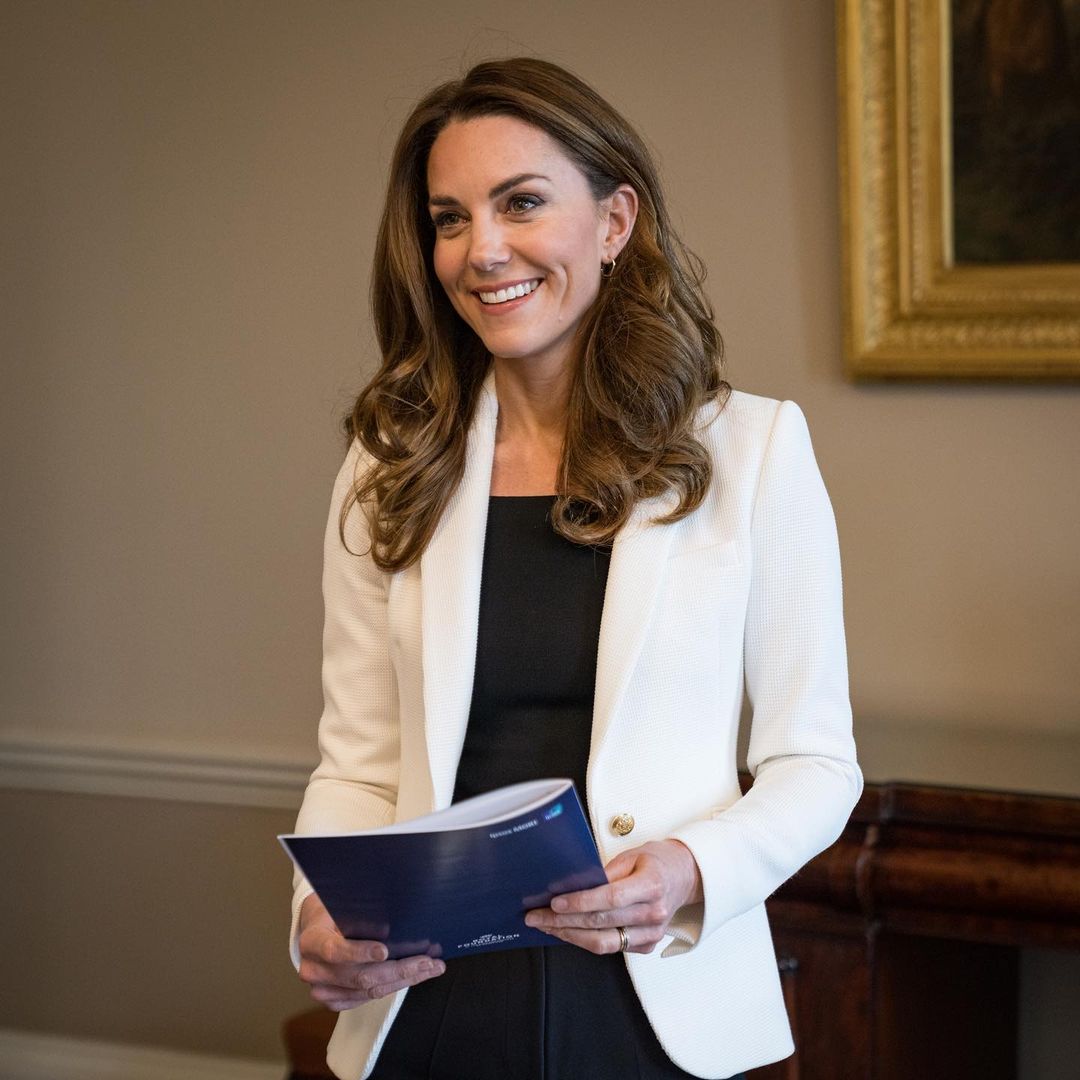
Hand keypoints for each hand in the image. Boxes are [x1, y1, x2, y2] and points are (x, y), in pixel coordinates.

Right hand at [297, 893, 444, 1009]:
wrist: (316, 930)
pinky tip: (412, 977)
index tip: (385, 950)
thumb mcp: (341, 904)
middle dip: (398, 970)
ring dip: (403, 980)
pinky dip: (392, 987)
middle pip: (360, 976)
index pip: (335, 950)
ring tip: (430, 968)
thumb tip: (392, 918)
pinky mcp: (334, 1000)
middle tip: (426, 961)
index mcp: (312, 941)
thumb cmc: (334, 912)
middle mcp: (314, 970)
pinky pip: (367, 998)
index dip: (360, 952)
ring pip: (368, 991)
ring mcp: (322, 989)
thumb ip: (360, 913)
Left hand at [524, 839, 702, 954]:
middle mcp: (653, 913)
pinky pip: (612, 948)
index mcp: (652, 885)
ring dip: (570, 936)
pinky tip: (568, 932)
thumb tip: (573, 885)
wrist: (685, 877)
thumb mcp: (632, 855)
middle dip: (563, 921)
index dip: (580, 902)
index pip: (610, 898)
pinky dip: (586, 941)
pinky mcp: (647, 945)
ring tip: (546, 927)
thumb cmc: (657, 861)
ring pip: (604, 943)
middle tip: (537, 917)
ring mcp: (652, 933)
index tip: (555, 903)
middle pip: (602, 923)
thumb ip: (606, 872)